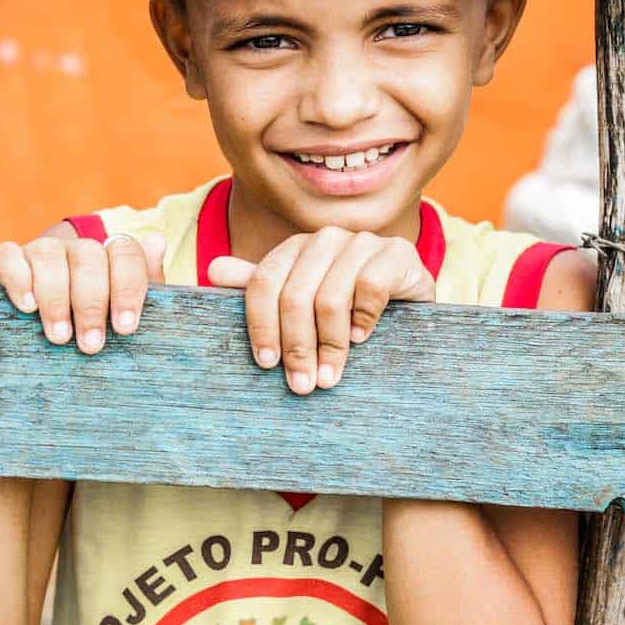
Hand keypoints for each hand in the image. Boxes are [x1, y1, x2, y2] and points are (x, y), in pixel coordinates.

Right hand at [0, 232, 165, 352]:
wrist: (38, 328)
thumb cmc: (91, 325)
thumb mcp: (122, 312)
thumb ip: (144, 284)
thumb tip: (157, 244)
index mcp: (108, 255)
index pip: (125, 252)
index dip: (128, 288)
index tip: (126, 328)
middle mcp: (74, 248)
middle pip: (87, 256)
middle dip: (91, 303)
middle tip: (91, 345)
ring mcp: (39, 251)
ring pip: (48, 254)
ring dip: (56, 297)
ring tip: (59, 336)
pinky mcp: (5, 261)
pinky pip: (9, 256)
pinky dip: (18, 278)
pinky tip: (27, 306)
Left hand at [208, 228, 434, 394]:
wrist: (411, 310)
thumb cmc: (348, 312)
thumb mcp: (303, 304)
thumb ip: (262, 289)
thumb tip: (213, 272)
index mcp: (296, 247)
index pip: (264, 281)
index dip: (261, 325)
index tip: (266, 364)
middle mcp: (326, 239)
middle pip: (295, 295)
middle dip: (297, 346)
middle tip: (301, 385)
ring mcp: (363, 242)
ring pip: (330, 296)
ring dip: (329, 344)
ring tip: (330, 376)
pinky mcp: (397, 253)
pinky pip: (370, 288)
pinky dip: (363, 319)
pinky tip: (361, 339)